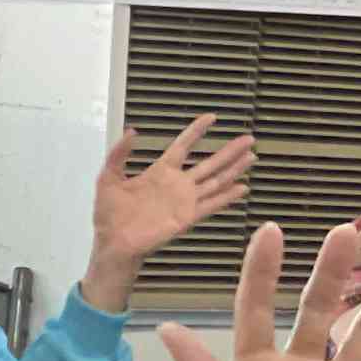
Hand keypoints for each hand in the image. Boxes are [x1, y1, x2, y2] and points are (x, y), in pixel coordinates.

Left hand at [84, 116, 257, 310]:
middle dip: (229, 151)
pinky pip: (212, 204)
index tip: (212, 118)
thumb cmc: (109, 213)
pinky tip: (243, 188)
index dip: (197, 131)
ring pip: (216, 181)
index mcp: (160, 171)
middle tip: (248, 139)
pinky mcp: (188, 217)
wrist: (113, 242)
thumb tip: (133, 131)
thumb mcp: (108, 177)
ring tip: (252, 157)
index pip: (184, 145)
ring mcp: (185, 200)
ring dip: (234, 170)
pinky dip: (228, 197)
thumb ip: (119, 153)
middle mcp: (178, 184)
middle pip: (209, 162)